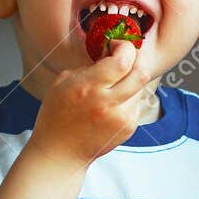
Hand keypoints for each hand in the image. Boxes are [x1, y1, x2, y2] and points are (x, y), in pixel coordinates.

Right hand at [25, 42, 146, 168]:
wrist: (61, 152)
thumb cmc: (57, 114)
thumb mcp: (63, 82)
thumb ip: (89, 66)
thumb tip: (111, 52)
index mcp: (89, 87)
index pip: (123, 61)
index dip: (124, 47)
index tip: (115, 46)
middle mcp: (108, 103)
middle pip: (141, 72)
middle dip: (136, 60)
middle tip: (124, 59)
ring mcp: (122, 117)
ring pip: (140, 87)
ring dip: (130, 80)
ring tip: (112, 86)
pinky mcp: (129, 127)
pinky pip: (137, 103)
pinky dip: (129, 97)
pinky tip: (112, 103)